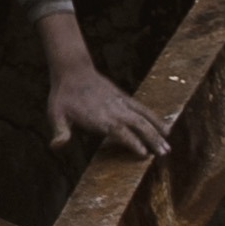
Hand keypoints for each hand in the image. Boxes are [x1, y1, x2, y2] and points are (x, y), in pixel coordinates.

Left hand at [48, 58, 173, 159]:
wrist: (73, 70)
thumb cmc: (63, 96)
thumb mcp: (56, 114)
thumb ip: (60, 131)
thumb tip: (55, 146)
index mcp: (99, 117)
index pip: (119, 131)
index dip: (131, 142)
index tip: (143, 154)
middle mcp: (114, 110)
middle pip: (137, 125)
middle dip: (151, 139)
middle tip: (163, 154)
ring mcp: (121, 103)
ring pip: (144, 118)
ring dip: (157, 131)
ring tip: (168, 147)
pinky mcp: (125, 98)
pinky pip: (144, 109)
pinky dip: (156, 119)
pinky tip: (166, 129)